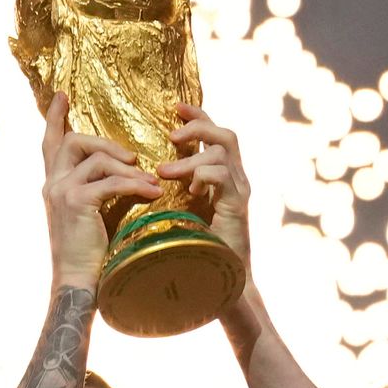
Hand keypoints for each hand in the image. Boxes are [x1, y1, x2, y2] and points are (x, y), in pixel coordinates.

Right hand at [43, 91, 159, 289]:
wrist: (79, 283)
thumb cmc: (90, 255)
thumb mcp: (91, 215)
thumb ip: (99, 190)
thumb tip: (127, 170)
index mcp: (54, 185)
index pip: (50, 143)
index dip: (55, 118)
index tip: (62, 95)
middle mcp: (52, 184)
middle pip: (75, 141)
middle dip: (107, 144)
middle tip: (132, 158)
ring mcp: (61, 191)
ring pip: (96, 159)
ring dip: (128, 168)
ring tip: (150, 182)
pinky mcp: (76, 202)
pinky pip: (111, 182)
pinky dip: (134, 185)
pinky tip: (150, 194)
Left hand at [160, 104, 252, 262]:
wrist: (221, 279)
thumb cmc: (196, 247)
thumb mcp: (182, 209)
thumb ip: (175, 189)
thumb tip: (148, 172)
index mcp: (224, 176)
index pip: (215, 134)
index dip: (198, 116)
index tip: (175, 107)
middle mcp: (236, 179)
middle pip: (225, 134)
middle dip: (198, 126)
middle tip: (171, 136)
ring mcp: (239, 191)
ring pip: (220, 153)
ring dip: (189, 159)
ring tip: (164, 173)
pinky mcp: (237, 206)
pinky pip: (221, 176)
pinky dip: (202, 177)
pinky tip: (189, 192)